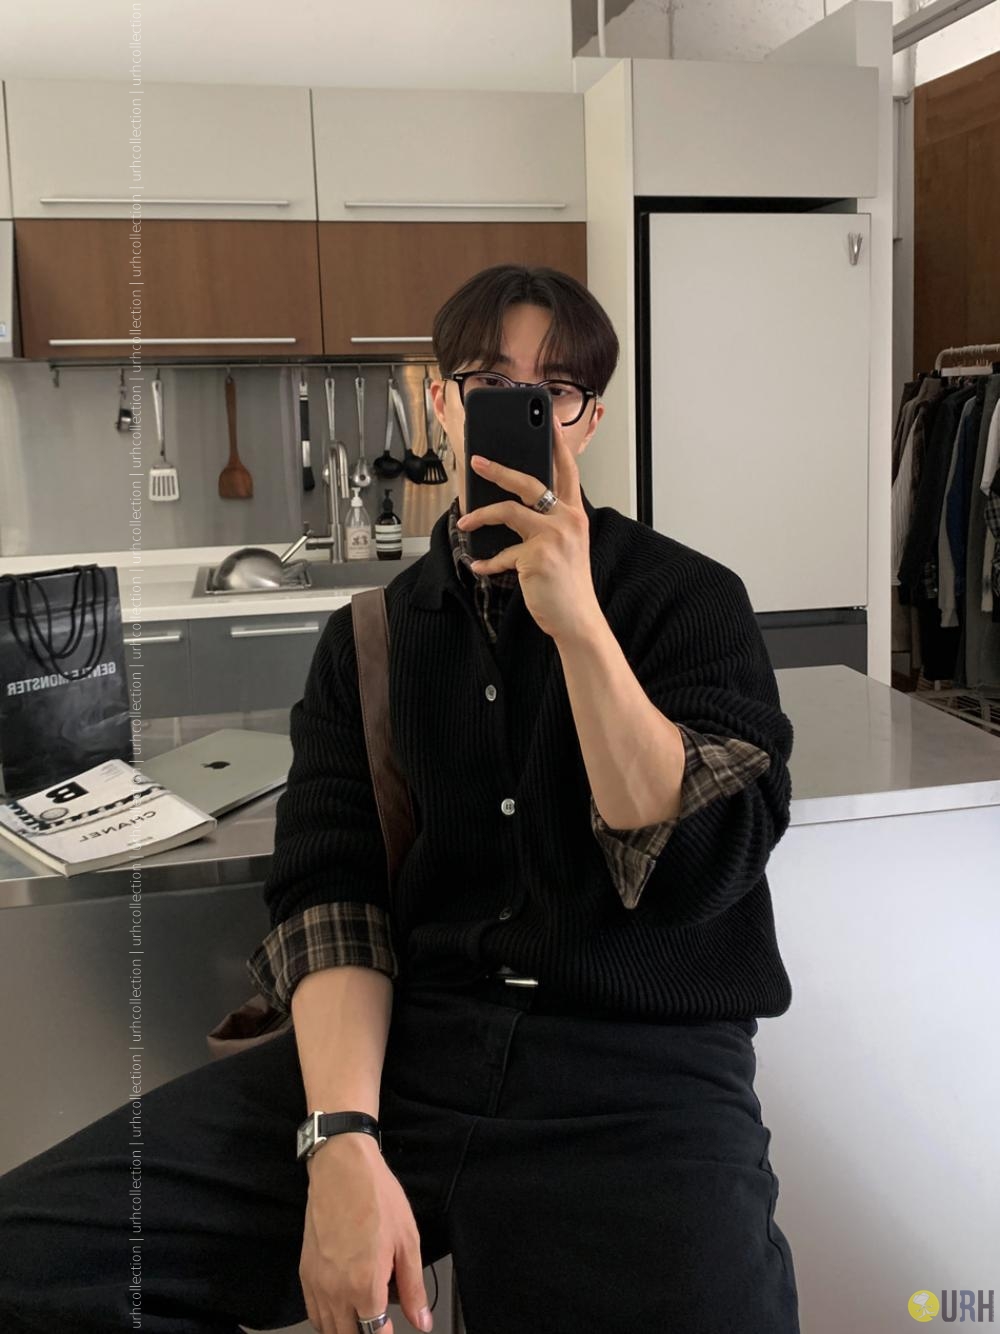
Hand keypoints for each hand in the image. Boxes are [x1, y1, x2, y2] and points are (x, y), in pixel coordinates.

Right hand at [299, 1134, 431, 1333]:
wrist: (342, 1168)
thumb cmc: (376, 1197)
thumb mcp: (408, 1241)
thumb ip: (413, 1288)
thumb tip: (421, 1321)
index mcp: (364, 1286)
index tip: (392, 1330)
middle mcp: (336, 1291)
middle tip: (379, 1323)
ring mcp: (317, 1283)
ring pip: (328, 1329)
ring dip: (346, 1330)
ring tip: (362, 1318)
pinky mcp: (305, 1272)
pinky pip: (313, 1312)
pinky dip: (327, 1320)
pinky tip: (341, 1308)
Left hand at [456, 417, 602, 642]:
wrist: (577, 619)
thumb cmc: (568, 585)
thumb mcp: (565, 546)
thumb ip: (547, 524)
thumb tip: (511, 509)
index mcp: (574, 515)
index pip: (568, 471)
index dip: (557, 445)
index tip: (546, 420)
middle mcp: (567, 521)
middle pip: (529, 482)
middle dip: (498, 469)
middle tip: (476, 462)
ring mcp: (552, 537)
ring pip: (507, 511)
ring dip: (480, 515)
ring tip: (464, 521)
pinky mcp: (536, 556)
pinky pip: (502, 554)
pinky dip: (486, 562)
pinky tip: (477, 565)